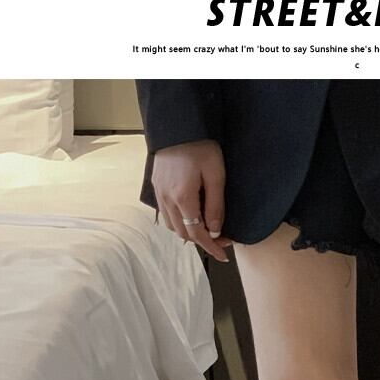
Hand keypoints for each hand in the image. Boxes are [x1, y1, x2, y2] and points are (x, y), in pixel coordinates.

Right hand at [151, 139, 233, 262]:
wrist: (179, 124)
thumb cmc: (201, 147)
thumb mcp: (216, 176)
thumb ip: (215, 206)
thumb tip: (214, 232)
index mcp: (182, 197)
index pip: (197, 233)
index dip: (211, 247)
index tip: (223, 255)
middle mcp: (167, 199)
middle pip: (183, 233)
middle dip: (202, 242)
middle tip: (221, 241)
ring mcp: (158, 193)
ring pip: (172, 226)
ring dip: (189, 233)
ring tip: (206, 231)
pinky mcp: (156, 186)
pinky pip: (165, 214)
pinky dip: (178, 222)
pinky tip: (190, 219)